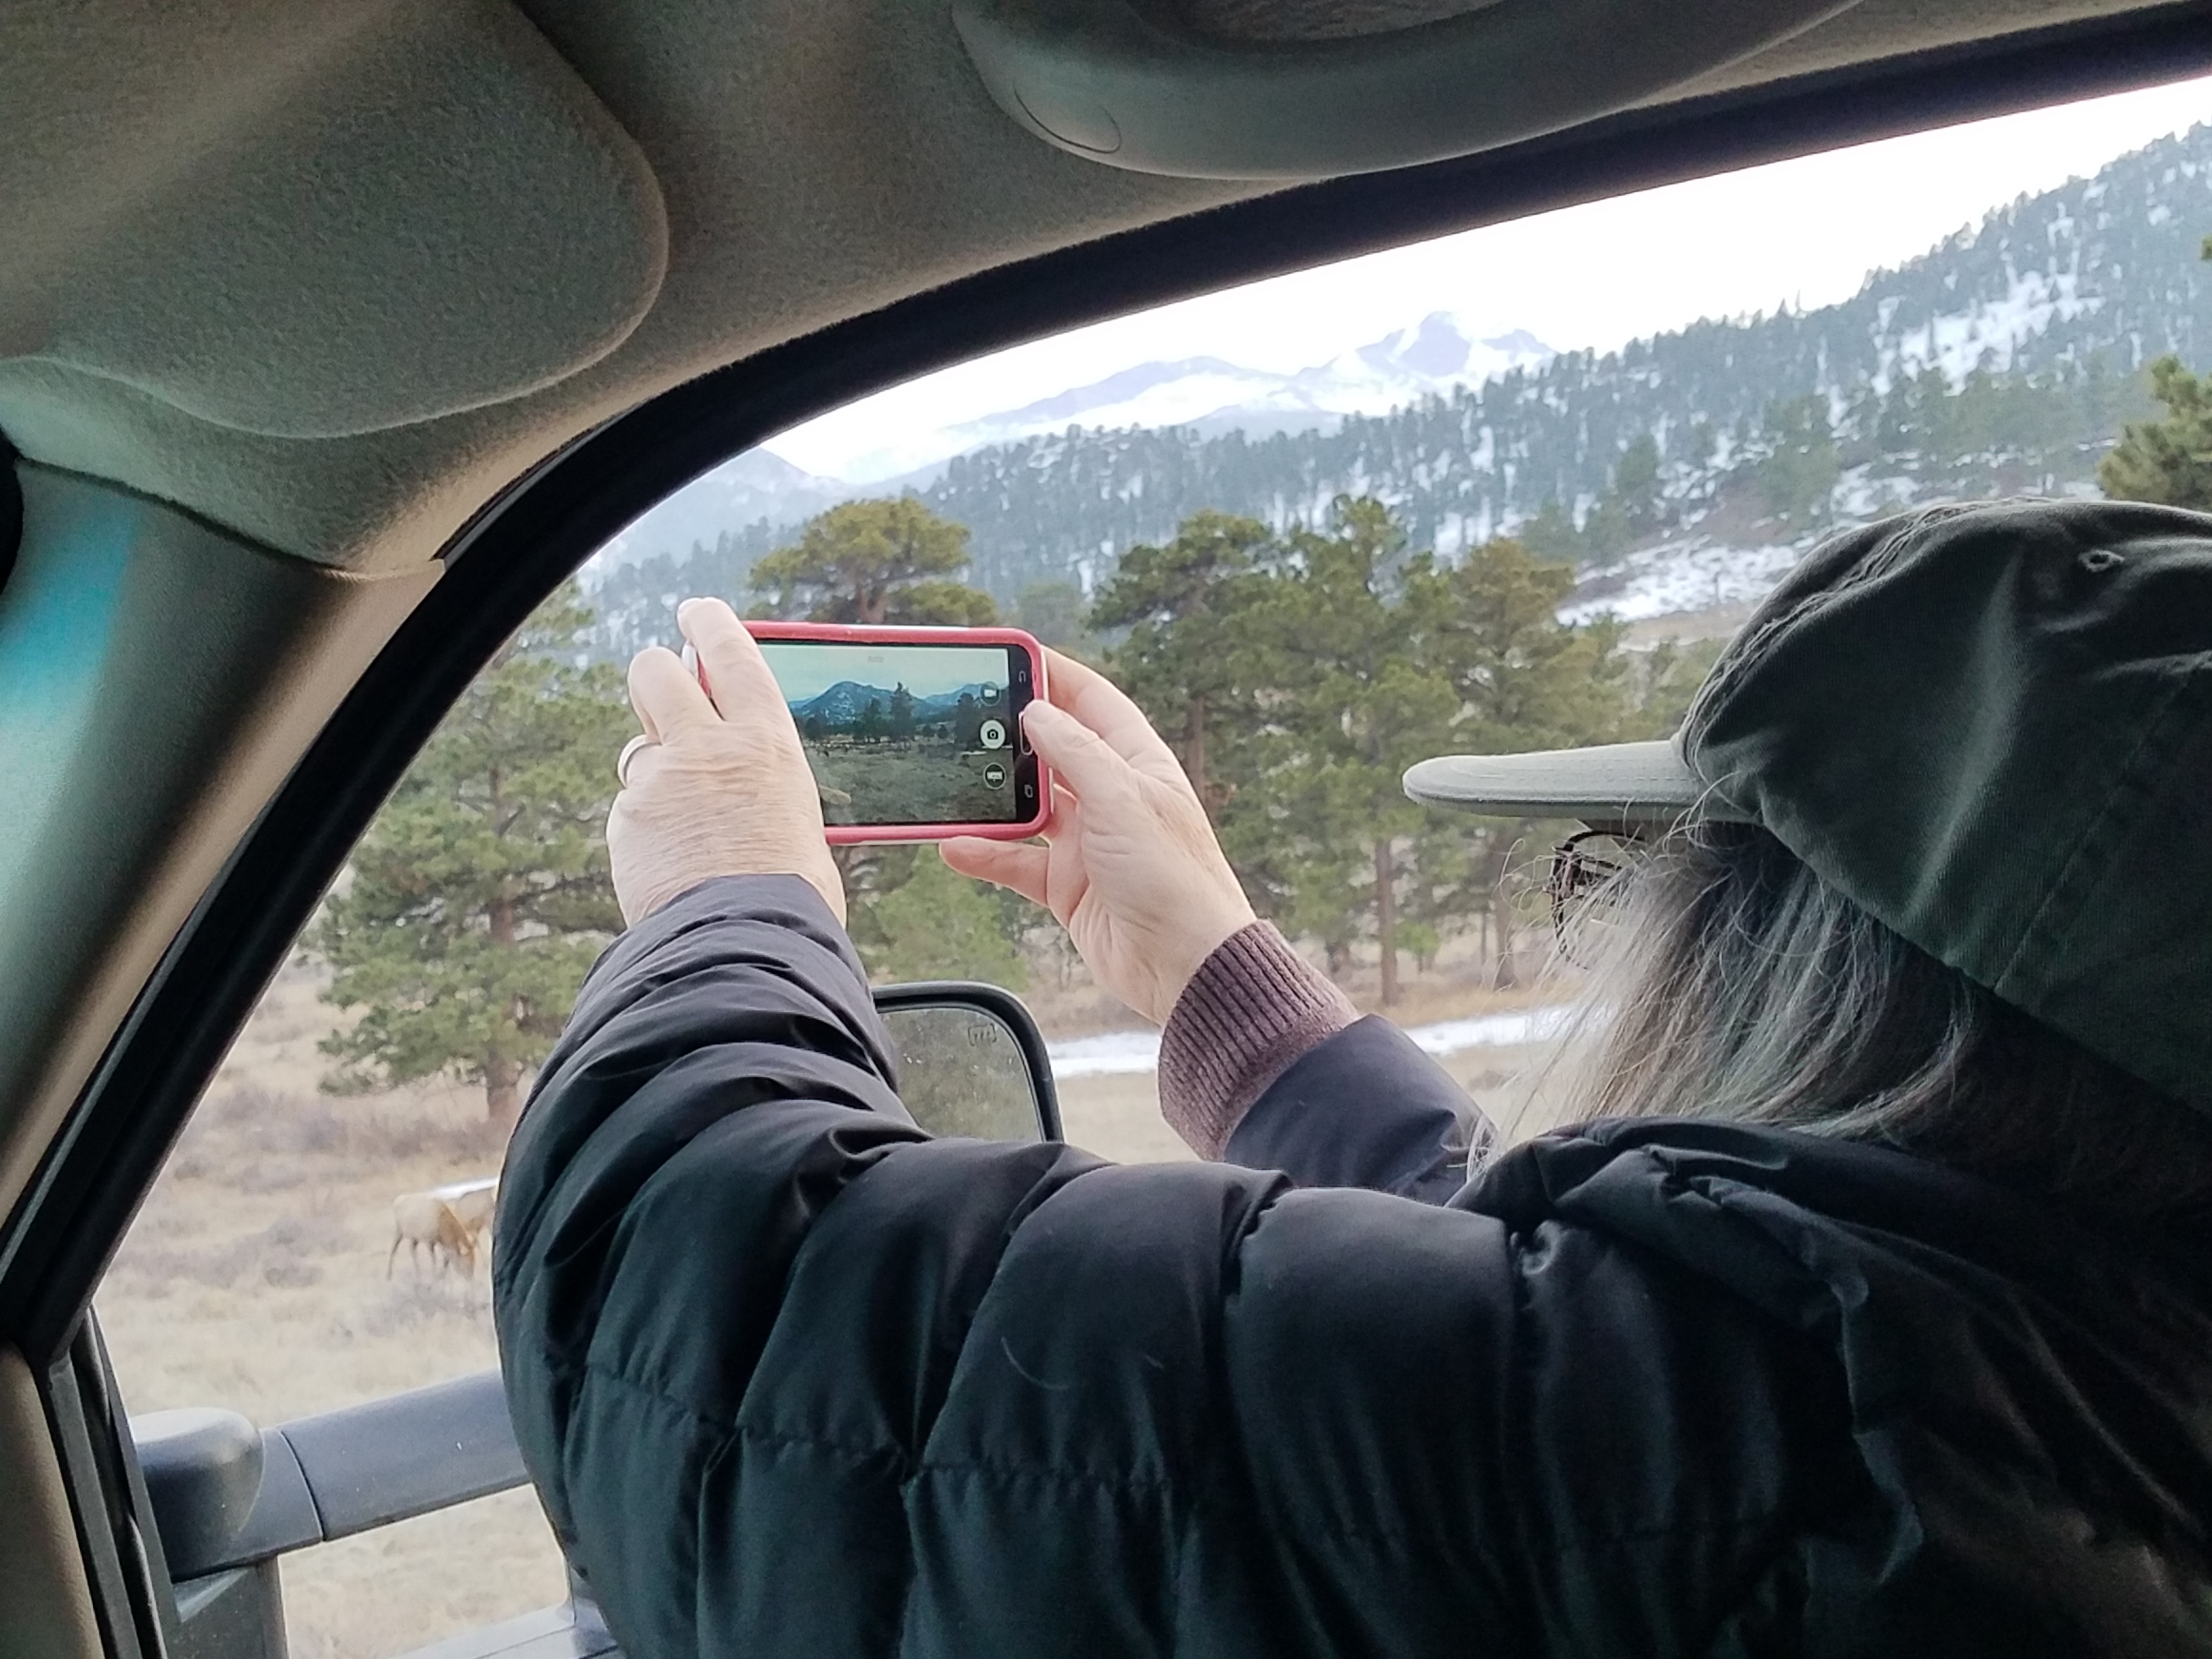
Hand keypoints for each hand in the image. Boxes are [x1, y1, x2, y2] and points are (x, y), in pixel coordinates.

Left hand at [607, 599, 844, 925]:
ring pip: (637, 748)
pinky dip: (645, 829)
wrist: (746, 943)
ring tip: (683, 819)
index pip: (731, 653)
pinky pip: (631, 809)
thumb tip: (747, 788)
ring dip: (653, 768)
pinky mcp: (627, 819)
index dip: (709, 623)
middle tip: (664, 696)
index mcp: (767, 742)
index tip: (695, 613)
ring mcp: (661, 780)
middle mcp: (710, 746)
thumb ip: (763, 784)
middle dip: (655, 676)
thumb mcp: (798, 820)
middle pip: (655, 671)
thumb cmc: (791, 894)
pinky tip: (671, 864)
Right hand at [942, 651, 1254, 1024]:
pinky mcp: (1068, 886)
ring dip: (991, 798)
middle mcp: (1112, 797)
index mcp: (1137, 764)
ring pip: (1028, 808)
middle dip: (1011, 734)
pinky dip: (987, 854)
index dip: (1053, 673)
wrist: (1185, 967)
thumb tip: (1035, 711)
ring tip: (950, 781)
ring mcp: (1089, 842)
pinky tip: (955, 847)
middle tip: (964, 715)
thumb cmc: (1172, 879)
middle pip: (1052, 750)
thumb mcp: (1120, 800)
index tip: (1011, 654)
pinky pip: (1017, 862)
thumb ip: (1074, 752)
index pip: (1091, 700)